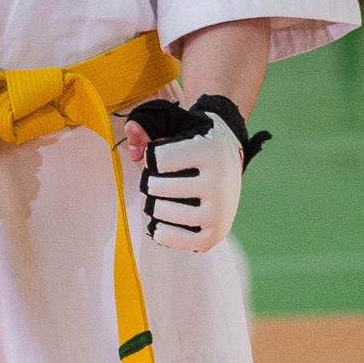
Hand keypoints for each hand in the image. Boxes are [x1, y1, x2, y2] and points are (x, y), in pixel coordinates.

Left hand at [122, 96, 260, 252]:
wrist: (230, 159)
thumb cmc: (194, 139)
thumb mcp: (174, 121)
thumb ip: (146, 123)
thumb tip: (133, 152)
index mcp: (210, 150)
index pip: (156, 159)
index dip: (151, 156)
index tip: (163, 154)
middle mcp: (220, 182)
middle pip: (156, 187)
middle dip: (150, 181)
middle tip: (162, 178)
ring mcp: (220, 211)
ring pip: (162, 212)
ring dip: (152, 205)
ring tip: (162, 197)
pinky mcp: (216, 233)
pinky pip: (176, 240)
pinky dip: (161, 231)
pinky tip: (161, 221)